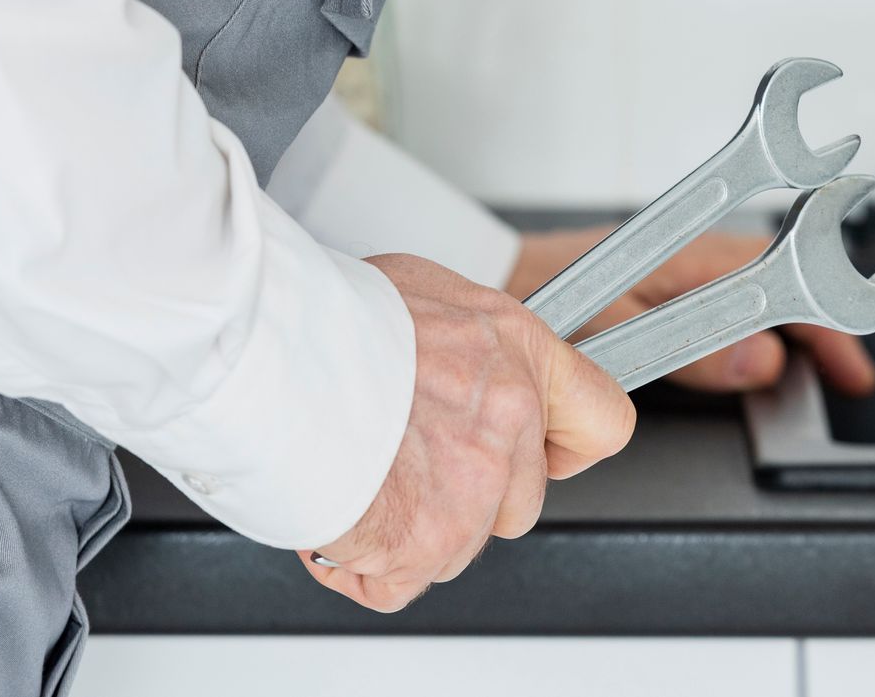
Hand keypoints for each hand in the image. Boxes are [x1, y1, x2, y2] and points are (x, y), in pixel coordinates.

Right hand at [301, 253, 634, 612]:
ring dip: (411, 527)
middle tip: (408, 458)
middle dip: (469, 495)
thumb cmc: (331, 317)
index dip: (570, 446)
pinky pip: (400, 582)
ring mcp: (476, 485)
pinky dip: (364, 563)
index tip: (548, 451)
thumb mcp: (425, 292)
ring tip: (360, 472)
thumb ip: (466, 343)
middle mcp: (511, 418)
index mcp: (520, 351)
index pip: (602, 420)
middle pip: (521, 500)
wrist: (272, 354)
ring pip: (461, 544)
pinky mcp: (428, 540)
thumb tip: (462, 361)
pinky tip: (339, 513)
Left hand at [508, 228, 874, 395]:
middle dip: (819, 332)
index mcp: (684, 258)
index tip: (848, 364)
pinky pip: (719, 307)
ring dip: (789, 331)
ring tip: (815, 370)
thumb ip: (688, 351)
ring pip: (753, 297)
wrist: (482, 277)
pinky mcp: (650, 288)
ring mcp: (670, 273)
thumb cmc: (531, 290)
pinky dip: (748, 332)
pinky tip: (752, 357)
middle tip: (849, 376)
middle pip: (779, 287)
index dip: (822, 326)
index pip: (780, 282)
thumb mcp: (615, 330)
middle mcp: (684, 259)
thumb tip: (761, 361)